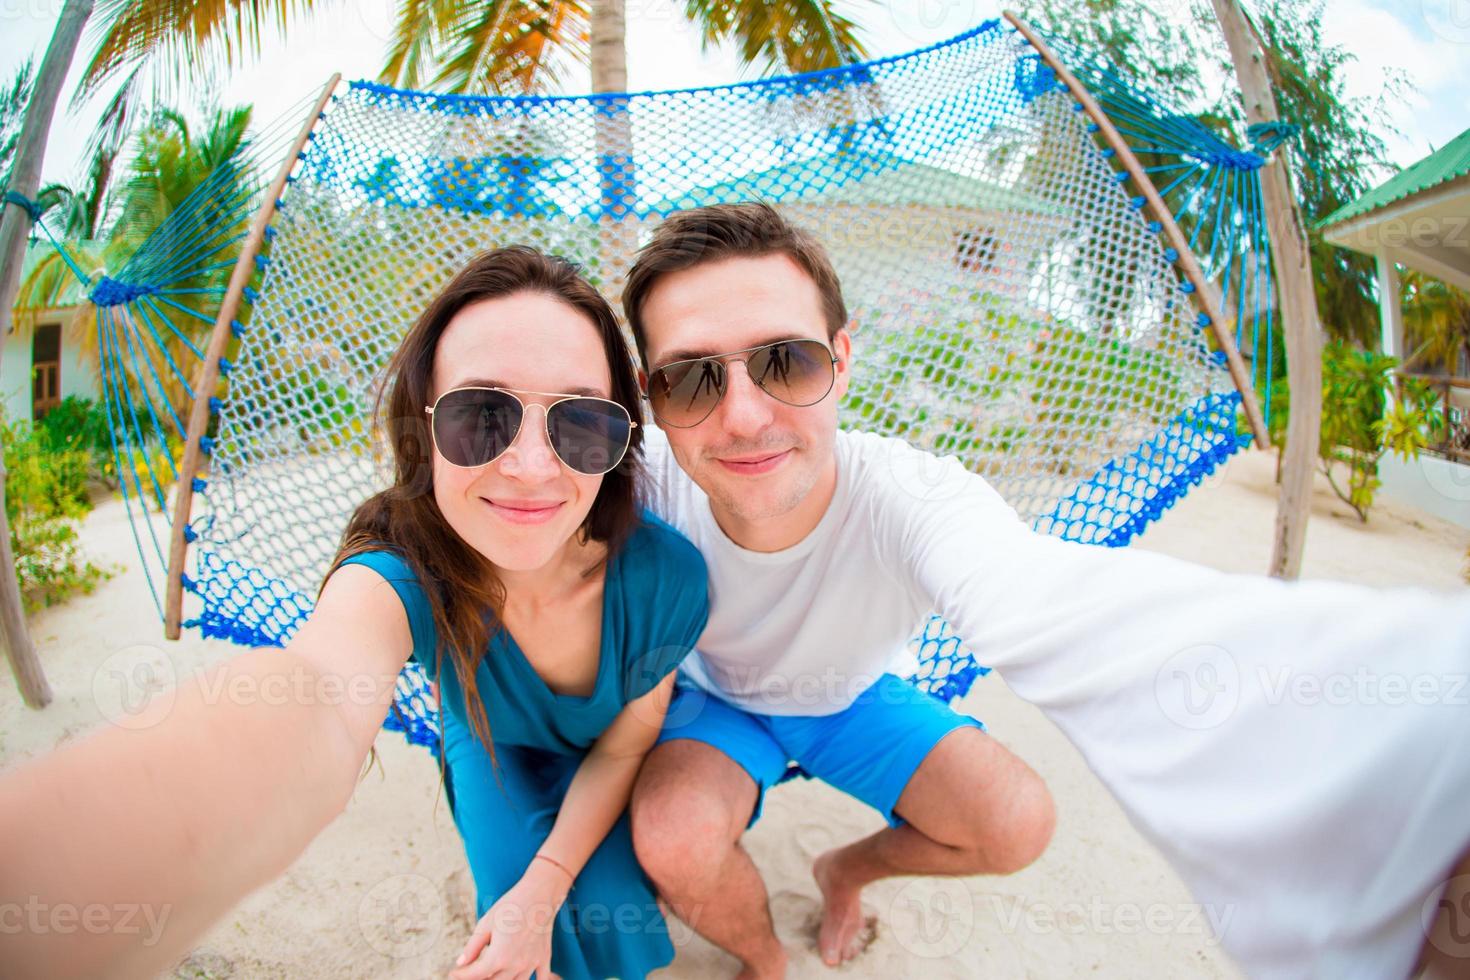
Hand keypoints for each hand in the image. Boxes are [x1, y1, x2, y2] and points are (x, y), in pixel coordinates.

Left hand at [448, 867, 566, 979]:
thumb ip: (473, 947)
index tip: (453, 973)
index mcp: (498, 956)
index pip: (475, 975)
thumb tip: (461, 963)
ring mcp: (531, 964)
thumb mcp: (486, 924)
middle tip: (472, 973)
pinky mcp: (544, 959)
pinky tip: (520, 977)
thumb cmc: (510, 906)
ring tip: (491, 973)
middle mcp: (515, 965)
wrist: (539, 894)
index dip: (461, 976)